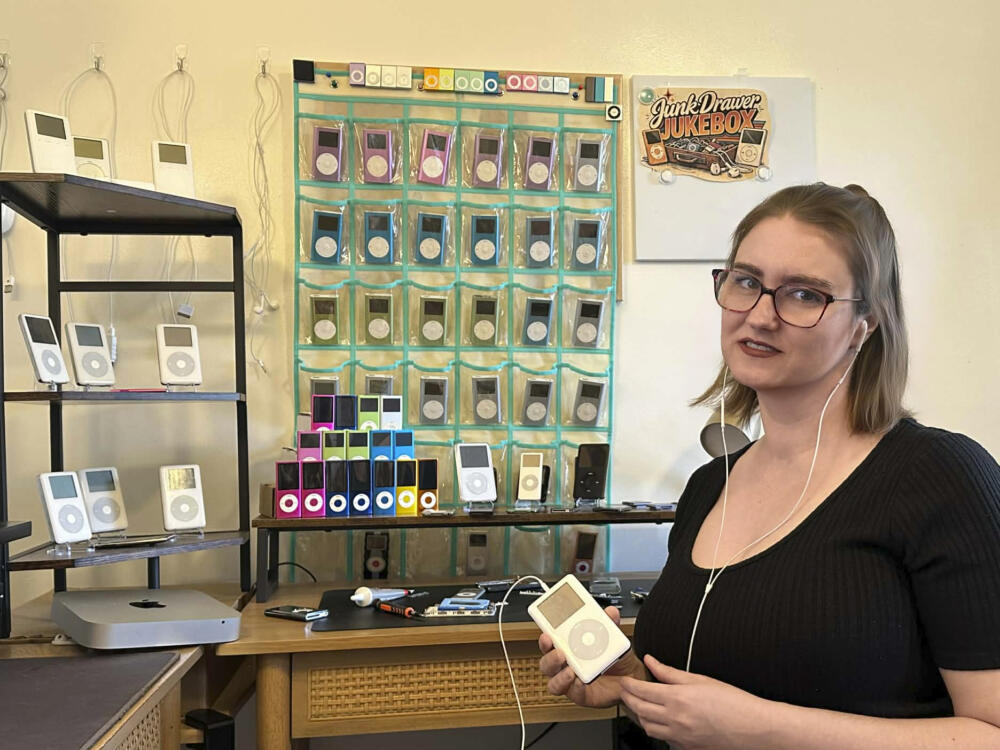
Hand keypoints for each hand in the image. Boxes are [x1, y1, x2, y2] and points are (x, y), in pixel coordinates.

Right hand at [538, 606, 644, 708]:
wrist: (629, 678)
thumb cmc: (614, 658)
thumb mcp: (613, 638)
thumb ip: (610, 624)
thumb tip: (610, 612)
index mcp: (567, 648)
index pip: (549, 643)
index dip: (544, 640)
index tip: (547, 634)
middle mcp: (565, 666)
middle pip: (547, 663)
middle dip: (550, 658)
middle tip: (560, 652)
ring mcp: (571, 681)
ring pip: (553, 682)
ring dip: (559, 676)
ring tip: (571, 670)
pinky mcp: (580, 694)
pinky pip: (572, 693)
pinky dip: (575, 687)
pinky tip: (581, 682)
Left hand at [620, 654, 770, 749]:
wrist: (754, 729)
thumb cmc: (734, 704)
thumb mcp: (701, 680)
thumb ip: (671, 672)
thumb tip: (651, 662)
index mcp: (677, 700)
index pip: (641, 691)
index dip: (628, 685)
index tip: (624, 680)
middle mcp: (675, 721)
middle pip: (639, 710)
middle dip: (628, 699)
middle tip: (625, 691)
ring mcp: (680, 738)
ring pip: (648, 729)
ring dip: (639, 716)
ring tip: (639, 706)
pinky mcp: (686, 749)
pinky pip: (664, 740)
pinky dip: (657, 730)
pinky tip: (661, 722)